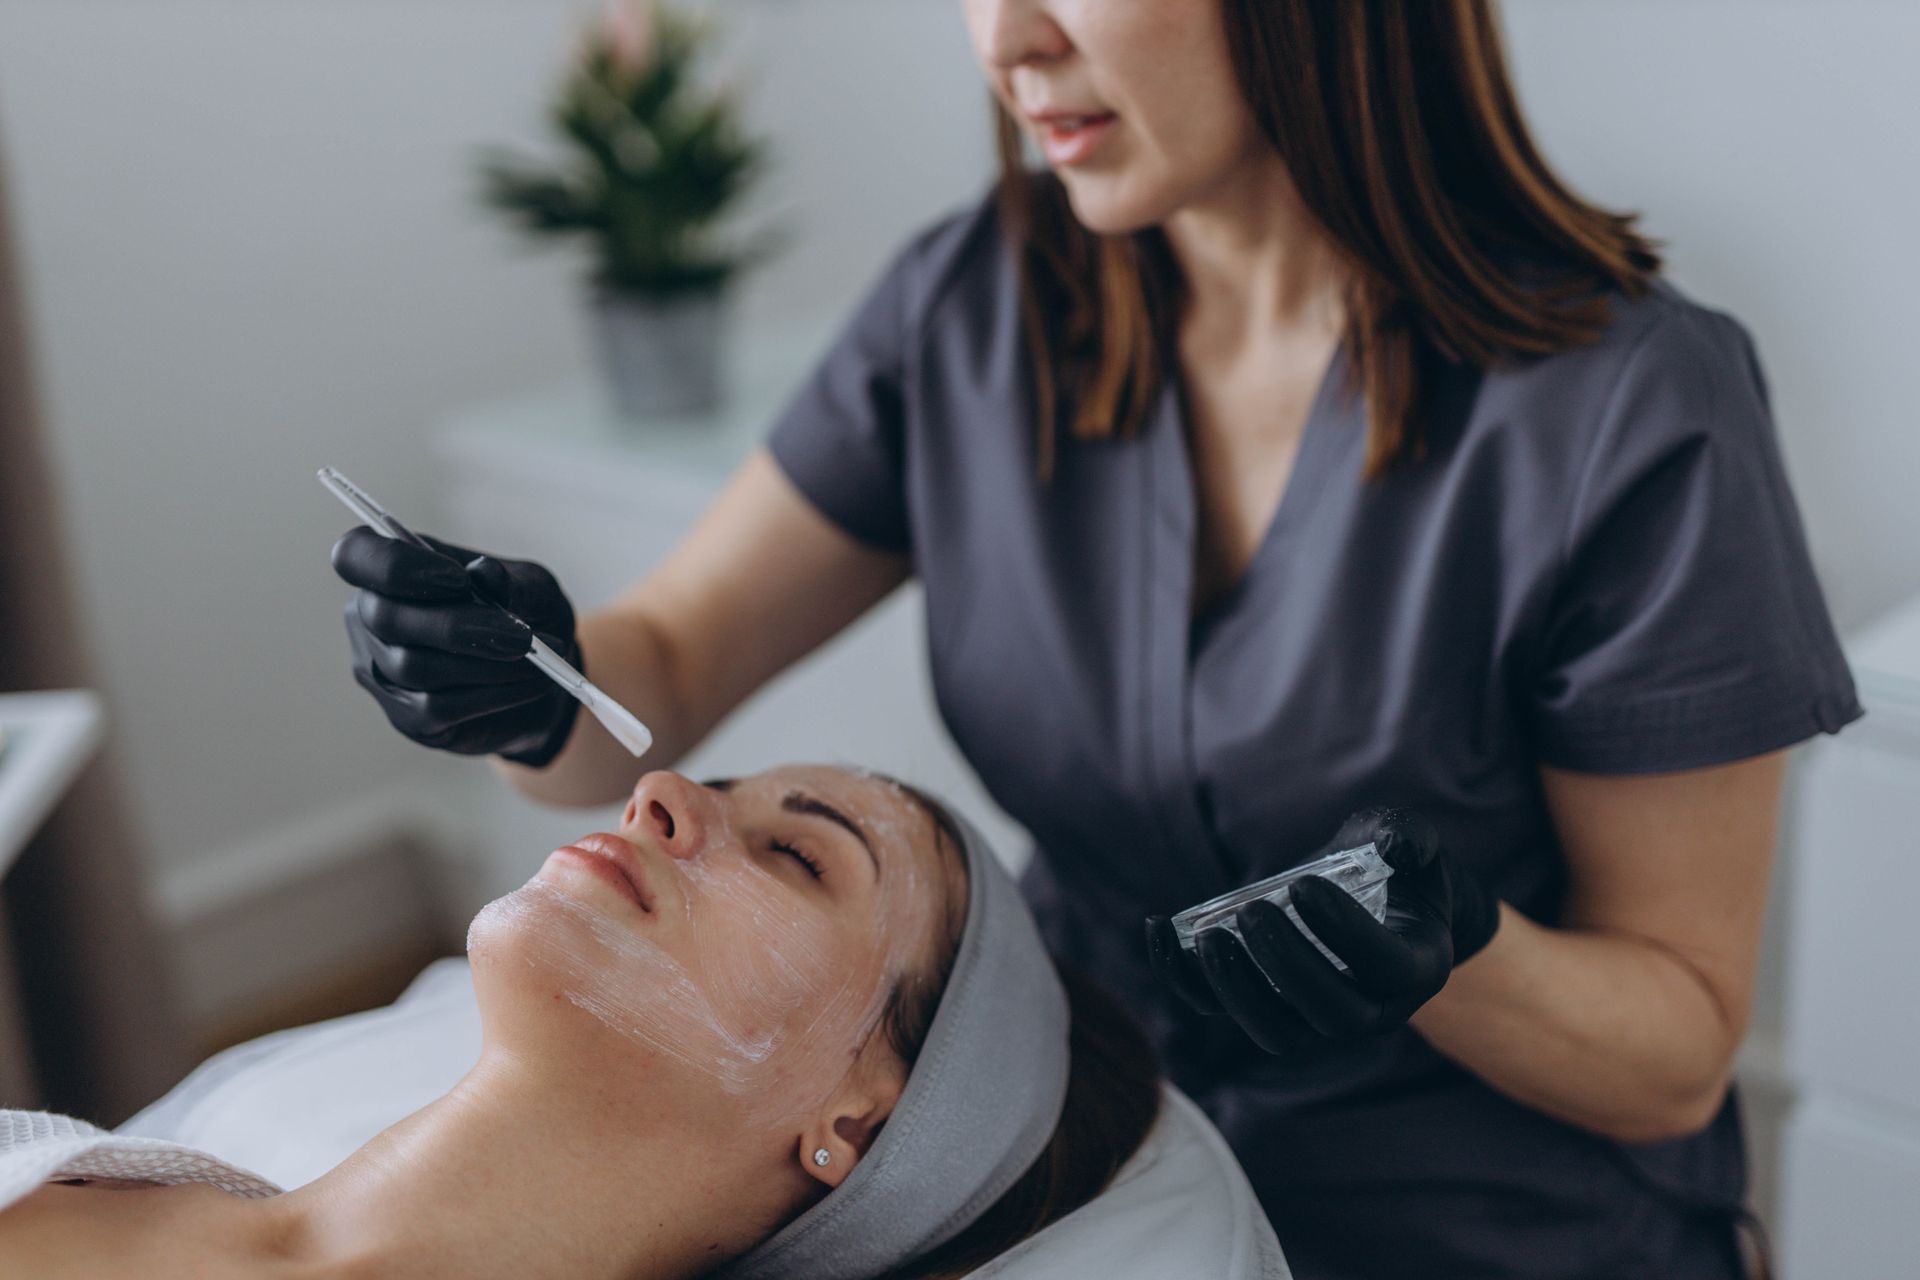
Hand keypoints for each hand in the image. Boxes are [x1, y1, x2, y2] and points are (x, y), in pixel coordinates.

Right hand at [331, 527, 580, 765]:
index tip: (458, 579)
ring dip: (485, 664)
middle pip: (386, 618)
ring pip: (414, 667)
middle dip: (456, 626)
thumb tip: (486, 575)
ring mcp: (382, 671)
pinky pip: (436, 706)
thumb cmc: (526, 615)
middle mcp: (370, 618)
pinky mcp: (405, 715)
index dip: (394, 565)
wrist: (544, 674)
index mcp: (391, 569)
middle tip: (520, 635)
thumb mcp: (533, 588)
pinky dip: (492, 694)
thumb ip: (511, 580)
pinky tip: (533, 682)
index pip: (353, 555)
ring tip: (538, 658)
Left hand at [1145, 807, 1500, 1056]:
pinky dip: (1183, 977)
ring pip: (1275, 1030)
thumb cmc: (1391, 867)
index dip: (1344, 933)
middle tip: (1253, 911)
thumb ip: (1409, 837)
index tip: (1304, 885)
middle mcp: (1369, 1009)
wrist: (1366, 898)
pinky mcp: (1259, 1002)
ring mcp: (1311, 1016)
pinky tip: (1158, 926)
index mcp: (1413, 968)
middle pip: (1329, 1014)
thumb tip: (1398, 847)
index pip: (1383, 967)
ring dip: (1237, 989)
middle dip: (1287, 966)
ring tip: (1209, 935)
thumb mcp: (1407, 842)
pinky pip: (1217, 1007)